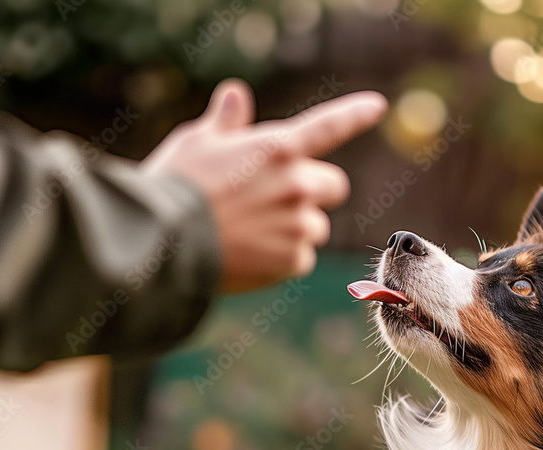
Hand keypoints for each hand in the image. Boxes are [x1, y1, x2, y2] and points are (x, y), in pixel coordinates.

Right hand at [144, 79, 386, 293]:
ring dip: (296, 229)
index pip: (327, 126)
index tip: (378, 106)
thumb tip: (237, 95)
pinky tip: (251, 257)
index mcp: (278, 148)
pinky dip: (282, 260)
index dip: (354, 114)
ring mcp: (298, 224)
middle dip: (312, 192)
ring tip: (253, 234)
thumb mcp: (197, 142)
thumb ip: (227, 123)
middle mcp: (297, 184)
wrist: (164, 240)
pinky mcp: (293, 260)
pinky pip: (301, 260)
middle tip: (276, 202)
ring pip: (316, 227)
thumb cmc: (175, 186)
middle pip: (333, 187)